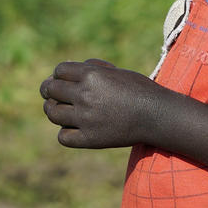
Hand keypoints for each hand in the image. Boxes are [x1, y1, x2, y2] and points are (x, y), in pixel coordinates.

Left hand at [39, 59, 167, 148]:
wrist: (157, 115)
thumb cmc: (138, 89)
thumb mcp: (116, 71)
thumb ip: (91, 68)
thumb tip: (65, 72)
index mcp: (91, 75)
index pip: (59, 71)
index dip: (59, 74)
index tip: (63, 80)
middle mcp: (85, 95)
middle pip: (51, 90)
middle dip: (50, 90)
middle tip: (54, 94)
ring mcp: (85, 118)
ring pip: (52, 113)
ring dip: (53, 110)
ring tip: (59, 110)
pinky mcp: (89, 139)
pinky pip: (63, 136)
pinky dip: (65, 132)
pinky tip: (73, 128)